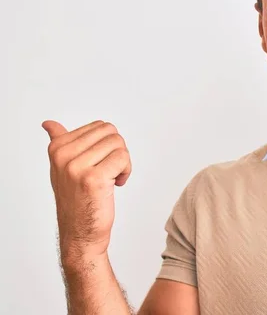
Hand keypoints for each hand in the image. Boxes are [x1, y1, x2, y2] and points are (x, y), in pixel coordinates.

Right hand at [42, 120, 131, 265]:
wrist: (80, 233)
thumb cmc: (76, 199)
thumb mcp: (63, 167)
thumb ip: (59, 142)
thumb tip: (49, 124)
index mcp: (57, 148)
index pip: (100, 126)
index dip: (107, 145)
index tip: (98, 163)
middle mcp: (63, 155)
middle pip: (111, 132)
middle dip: (117, 151)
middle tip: (109, 171)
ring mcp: (77, 167)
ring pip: (119, 145)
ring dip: (122, 163)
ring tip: (111, 179)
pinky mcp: (93, 178)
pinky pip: (123, 159)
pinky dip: (126, 172)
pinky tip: (116, 185)